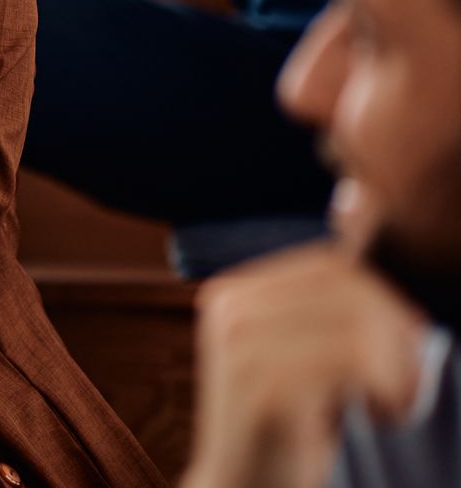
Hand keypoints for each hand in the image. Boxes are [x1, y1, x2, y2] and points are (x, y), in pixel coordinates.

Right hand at [185, 243, 429, 487]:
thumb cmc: (290, 430)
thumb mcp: (302, 355)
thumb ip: (327, 301)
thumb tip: (359, 202)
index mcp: (234, 295)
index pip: (332, 263)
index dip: (385, 302)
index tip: (402, 353)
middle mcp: (228, 309)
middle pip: (350, 285)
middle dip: (398, 333)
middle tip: (404, 386)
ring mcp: (240, 345)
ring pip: (359, 321)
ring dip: (399, 367)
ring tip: (391, 403)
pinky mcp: (263, 386)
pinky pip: (356, 361)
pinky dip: (390, 391)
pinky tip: (379, 416)